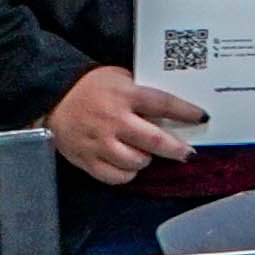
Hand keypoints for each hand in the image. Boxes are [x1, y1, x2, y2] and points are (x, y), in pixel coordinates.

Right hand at [47, 65, 213, 184]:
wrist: (52, 97)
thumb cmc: (90, 86)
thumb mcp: (119, 77)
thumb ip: (142, 91)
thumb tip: (172, 107)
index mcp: (124, 95)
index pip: (163, 104)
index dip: (186, 112)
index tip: (202, 117)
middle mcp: (113, 120)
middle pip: (154, 139)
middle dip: (176, 148)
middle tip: (187, 152)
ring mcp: (99, 142)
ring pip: (136, 161)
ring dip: (147, 160)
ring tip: (147, 153)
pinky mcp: (86, 159)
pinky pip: (115, 176)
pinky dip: (127, 174)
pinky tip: (129, 165)